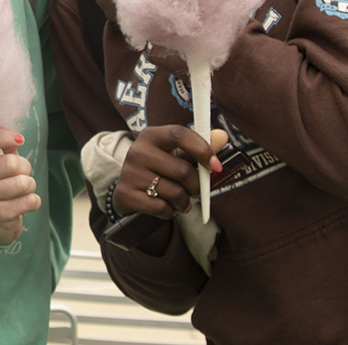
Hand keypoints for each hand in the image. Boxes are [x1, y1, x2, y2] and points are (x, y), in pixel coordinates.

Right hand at [0, 127, 39, 244]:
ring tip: (22, 190)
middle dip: (26, 168)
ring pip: (23, 183)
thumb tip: (16, 136)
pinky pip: (30, 201)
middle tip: (22, 174)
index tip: (20, 140)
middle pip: (12, 164)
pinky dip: (34, 202)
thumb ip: (5, 145)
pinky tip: (23, 204)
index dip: (5, 137)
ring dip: (30, 186)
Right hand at [115, 126, 229, 218]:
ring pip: (174, 193)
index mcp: (152, 135)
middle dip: (196, 186)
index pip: (179, 135)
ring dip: (184, 201)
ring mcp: (129, 173)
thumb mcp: (178, 155)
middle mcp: (137, 151)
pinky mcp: (125, 194)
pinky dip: (170, 211)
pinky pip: (161, 208)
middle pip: (182, 170)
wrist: (131, 190)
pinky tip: (166, 206)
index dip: (202, 149)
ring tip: (179, 200)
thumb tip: (222, 136)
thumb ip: (201, 147)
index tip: (215, 166)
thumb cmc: (161, 169)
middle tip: (196, 191)